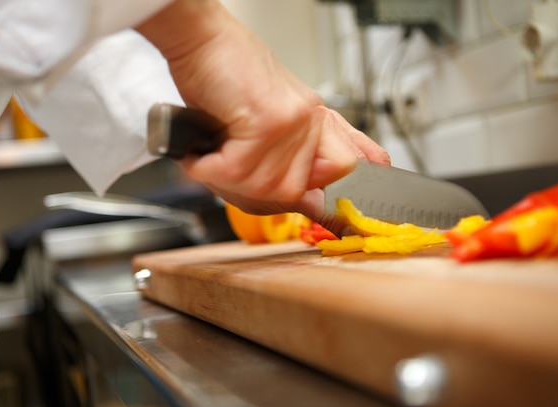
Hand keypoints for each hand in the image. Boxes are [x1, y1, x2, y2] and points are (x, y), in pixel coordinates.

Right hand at [136, 0, 389, 236]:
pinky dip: (209, 168)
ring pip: (265, 189)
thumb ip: (292, 155)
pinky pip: (237, 172)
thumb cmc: (227, 76)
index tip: (323, 215)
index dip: (337, 202)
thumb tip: (313, 202)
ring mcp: (295, 122)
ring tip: (211, 157)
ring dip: (226, 180)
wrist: (202, 40)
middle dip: (253, 194)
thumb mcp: (269, 118)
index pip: (355, 170)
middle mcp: (313, 123)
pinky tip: (202, 152)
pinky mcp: (269, 120)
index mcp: (318, 123)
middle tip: (227, 174)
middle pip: (296, 196)